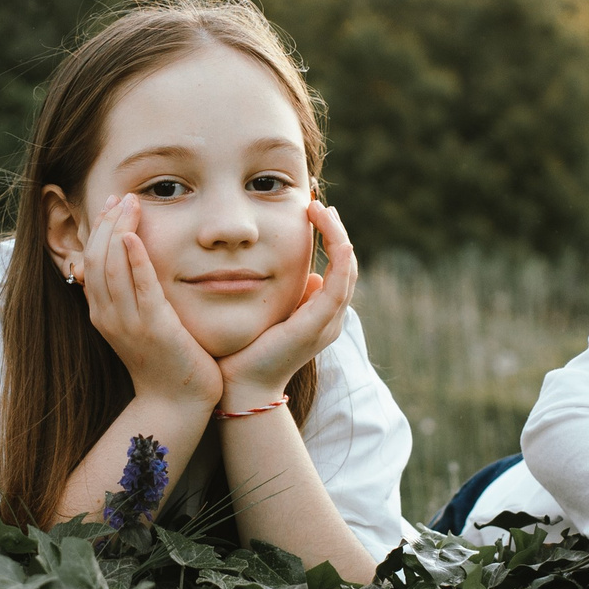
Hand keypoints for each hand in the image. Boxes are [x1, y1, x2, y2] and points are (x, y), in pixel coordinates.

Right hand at [79, 194, 221, 412]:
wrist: (177, 403)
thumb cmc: (165, 360)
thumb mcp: (138, 324)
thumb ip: (130, 294)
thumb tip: (124, 260)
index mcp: (102, 313)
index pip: (90, 260)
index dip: (99, 228)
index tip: (113, 203)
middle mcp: (108, 316)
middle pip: (96, 258)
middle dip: (107, 222)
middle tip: (122, 195)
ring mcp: (129, 323)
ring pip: (112, 268)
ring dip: (119, 230)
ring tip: (130, 203)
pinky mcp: (155, 328)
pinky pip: (140, 288)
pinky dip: (135, 260)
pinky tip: (134, 236)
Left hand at [216, 198, 353, 411]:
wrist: (240, 387)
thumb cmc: (245, 352)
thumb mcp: (267, 313)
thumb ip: (284, 296)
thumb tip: (306, 277)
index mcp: (319, 314)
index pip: (336, 267)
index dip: (329, 237)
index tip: (310, 210)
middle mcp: (330, 317)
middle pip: (346, 263)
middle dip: (335, 229)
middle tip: (318, 201)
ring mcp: (328, 321)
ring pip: (348, 268)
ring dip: (338, 234)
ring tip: (321, 208)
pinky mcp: (319, 323)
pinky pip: (341, 282)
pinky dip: (341, 254)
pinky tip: (333, 232)